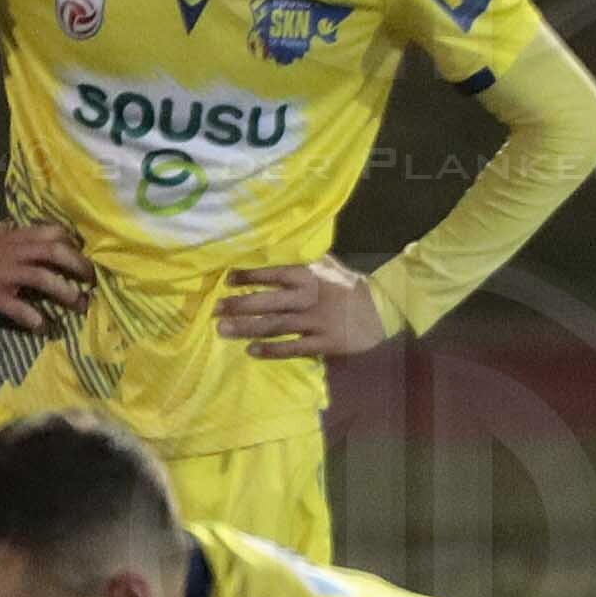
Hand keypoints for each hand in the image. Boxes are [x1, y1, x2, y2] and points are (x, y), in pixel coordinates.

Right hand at [0, 221, 88, 333]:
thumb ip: (5, 231)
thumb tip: (11, 224)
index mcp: (17, 237)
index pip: (54, 232)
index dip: (73, 243)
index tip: (82, 255)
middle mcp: (16, 252)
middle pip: (56, 253)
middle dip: (79, 266)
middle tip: (91, 281)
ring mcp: (6, 274)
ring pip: (43, 278)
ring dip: (66, 292)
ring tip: (80, 304)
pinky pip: (21, 308)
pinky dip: (36, 318)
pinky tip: (45, 327)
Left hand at [217, 257, 386, 362]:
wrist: (381, 310)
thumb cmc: (348, 286)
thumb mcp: (328, 265)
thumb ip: (303, 259)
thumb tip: (276, 246)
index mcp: (309, 276)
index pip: (274, 273)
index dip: (249, 276)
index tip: (227, 279)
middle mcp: (309, 298)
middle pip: (268, 302)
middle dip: (239, 305)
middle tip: (214, 310)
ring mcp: (316, 322)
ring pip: (276, 326)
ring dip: (247, 328)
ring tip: (223, 330)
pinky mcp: (324, 343)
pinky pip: (293, 347)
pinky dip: (272, 350)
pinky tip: (251, 350)